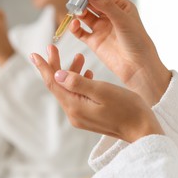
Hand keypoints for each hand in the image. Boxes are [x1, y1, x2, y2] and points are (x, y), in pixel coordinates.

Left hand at [31, 45, 163, 142]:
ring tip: (80, 56)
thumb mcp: (102, 91)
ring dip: (71, 73)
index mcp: (75, 107)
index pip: (53, 84)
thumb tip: (56, 74)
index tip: (35, 53)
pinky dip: (80, 83)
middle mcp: (75, 114)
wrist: (142, 129)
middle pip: (59, 87)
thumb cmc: (127, 108)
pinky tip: (88, 73)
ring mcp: (82, 117)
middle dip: (56, 66)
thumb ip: (78, 82)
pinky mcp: (90, 117)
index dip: (44, 67)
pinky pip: (78, 97)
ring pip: (70, 91)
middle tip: (53, 47)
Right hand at [69, 0, 171, 105]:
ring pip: (84, 16)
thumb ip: (105, 5)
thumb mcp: (122, 20)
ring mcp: (102, 28)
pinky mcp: (94, 41)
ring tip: (75, 11)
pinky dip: (75, 28)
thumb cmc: (137, 41)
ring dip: (78, 12)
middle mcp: (110, 16)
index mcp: (121, 7)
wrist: (138, 66)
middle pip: (91, 3)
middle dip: (81, 0)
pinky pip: (80, 32)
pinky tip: (74, 25)